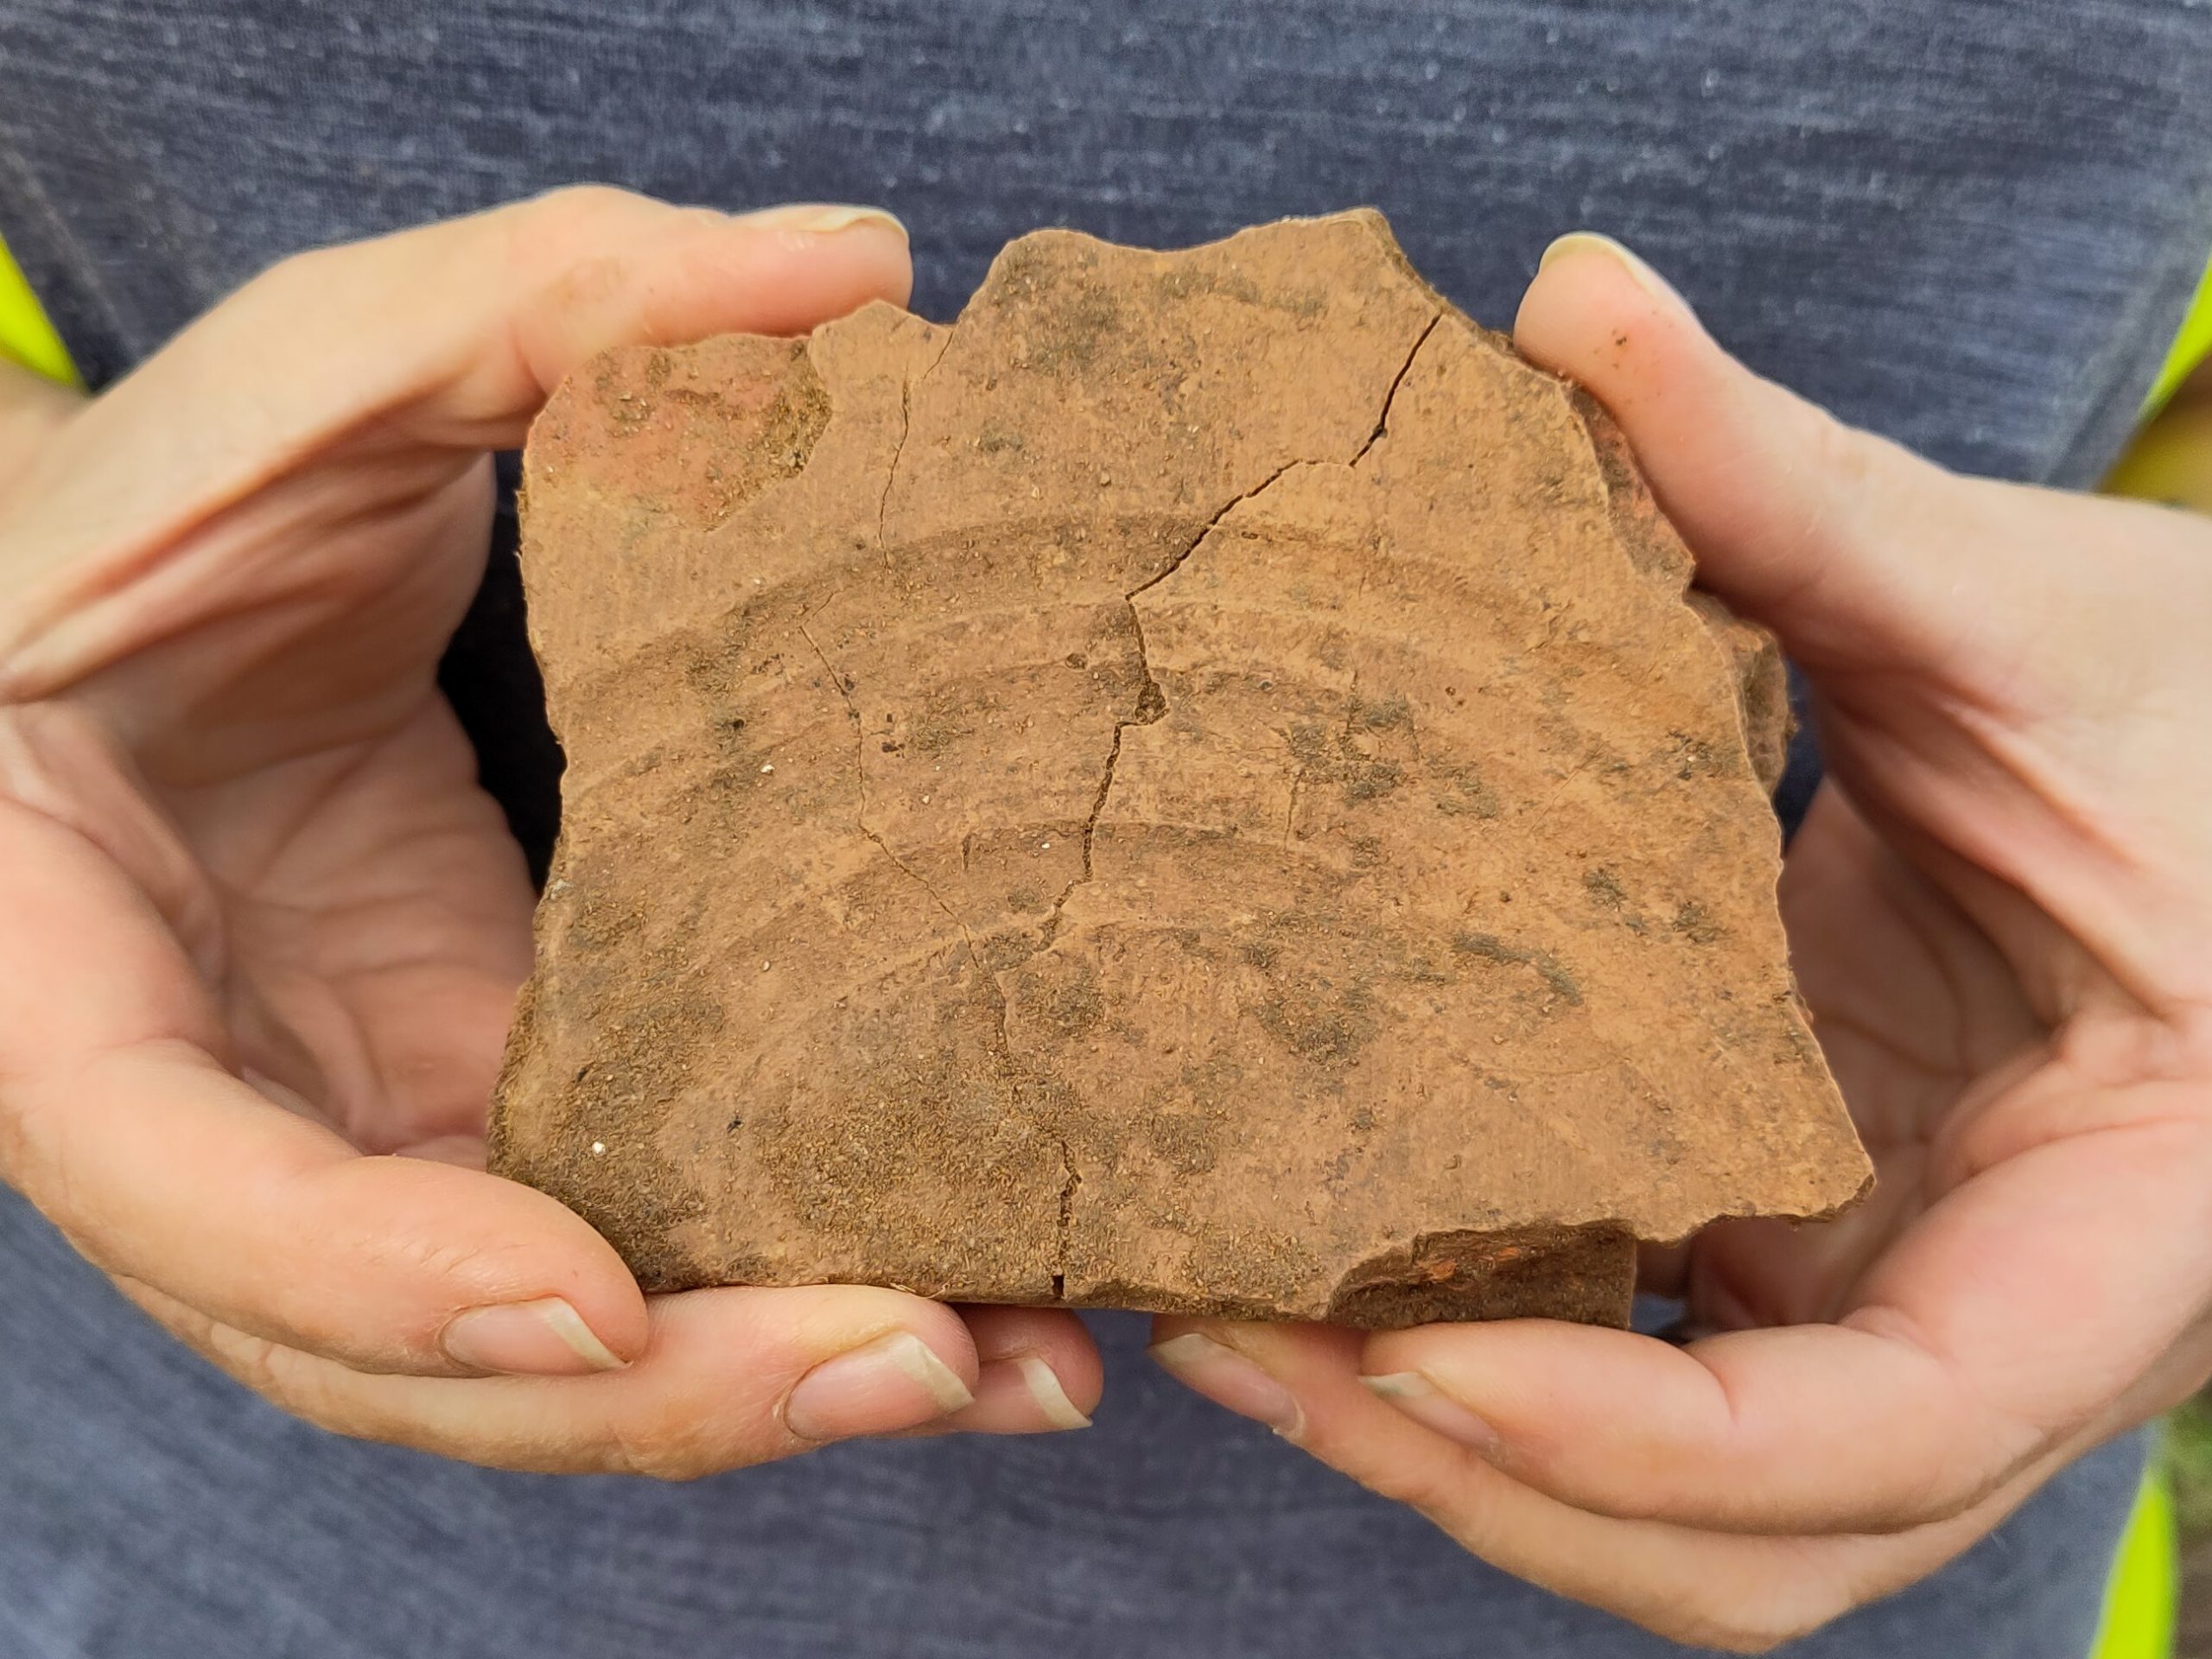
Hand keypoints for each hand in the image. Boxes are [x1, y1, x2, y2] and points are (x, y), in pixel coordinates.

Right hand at [0, 189, 1099, 1473]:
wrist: (132, 622)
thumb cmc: (172, 503)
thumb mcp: (323, 373)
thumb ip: (557, 299)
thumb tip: (861, 259)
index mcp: (62, 973)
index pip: (179, 1181)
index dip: (370, 1272)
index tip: (594, 1297)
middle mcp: (214, 1120)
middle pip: (405, 1348)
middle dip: (659, 1390)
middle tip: (931, 1354)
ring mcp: (352, 1148)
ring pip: (534, 1354)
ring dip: (760, 1384)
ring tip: (1024, 1361)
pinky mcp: (473, 1126)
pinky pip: (617, 1251)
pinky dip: (774, 1290)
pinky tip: (978, 1284)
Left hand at [1148, 233, 2211, 1649]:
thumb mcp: (2029, 609)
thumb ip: (1799, 484)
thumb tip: (1576, 301)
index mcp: (2115, 1223)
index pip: (1888, 1435)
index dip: (1643, 1438)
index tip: (1411, 1361)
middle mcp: (1997, 1310)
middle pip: (1742, 1540)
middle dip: (1486, 1485)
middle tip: (1230, 1340)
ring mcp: (1891, 1292)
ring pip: (1675, 1506)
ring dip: (1453, 1455)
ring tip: (1221, 1315)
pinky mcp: (1804, 1233)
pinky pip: (1643, 1367)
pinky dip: (1484, 1353)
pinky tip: (1315, 1235)